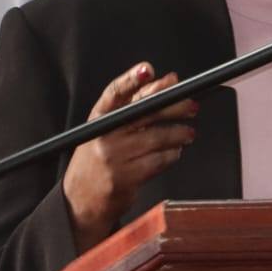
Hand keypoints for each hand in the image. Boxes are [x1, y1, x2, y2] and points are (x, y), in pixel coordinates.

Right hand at [62, 63, 197, 249]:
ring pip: (157, 137)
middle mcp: (104, 134)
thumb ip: (131, 108)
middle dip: (173, 106)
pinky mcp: (125, 177)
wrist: (80, 201)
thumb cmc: (97, 159)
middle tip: (191, 105)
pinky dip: (171, 155)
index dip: (131, 79)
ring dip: (179, 134)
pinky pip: (158, 161)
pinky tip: (175, 152)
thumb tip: (166, 83)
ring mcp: (114, 156)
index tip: (148, 70)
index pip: (114, 93)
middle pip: (144, 112)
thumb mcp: (104, 130)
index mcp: (98, 118)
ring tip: (188, 132)